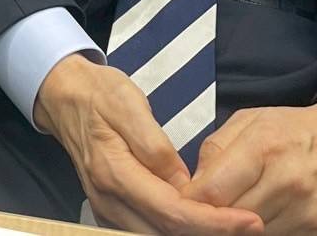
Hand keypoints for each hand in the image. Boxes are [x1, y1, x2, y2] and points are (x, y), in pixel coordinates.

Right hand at [34, 55, 263, 234]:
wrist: (65, 96)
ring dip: (196, 234)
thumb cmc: (100, 94)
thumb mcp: (130, 105)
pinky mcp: (111, 209)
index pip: (171, 212)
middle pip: (166, 234)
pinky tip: (202, 222)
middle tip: (251, 226)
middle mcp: (108, 200)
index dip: (213, 223)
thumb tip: (185, 185)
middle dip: (211, 234)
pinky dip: (177, 230)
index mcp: (114, 173)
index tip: (248, 222)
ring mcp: (106, 208)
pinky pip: (148, 230)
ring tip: (233, 225)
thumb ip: (156, 148)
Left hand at [183, 99, 316, 234]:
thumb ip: (216, 150)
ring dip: (239, 231)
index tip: (182, 203)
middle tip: (204, 214)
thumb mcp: (253, 120)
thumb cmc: (300, 130)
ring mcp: (312, 217)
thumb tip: (192, 186)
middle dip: (211, 221)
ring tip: (238, 214)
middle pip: (229, 223)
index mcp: (266, 148)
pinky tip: (267, 221)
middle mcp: (290, 185)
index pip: (210, 193)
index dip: (189, 203)